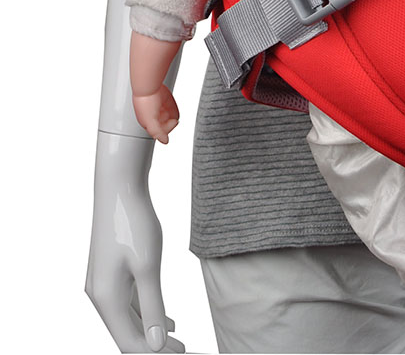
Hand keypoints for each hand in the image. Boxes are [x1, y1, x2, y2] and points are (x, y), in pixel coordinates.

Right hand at [86, 131, 184, 351]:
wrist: (119, 186)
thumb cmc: (133, 223)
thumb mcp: (148, 267)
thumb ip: (152, 306)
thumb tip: (154, 345)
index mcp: (106, 299)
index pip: (130, 342)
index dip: (156, 354)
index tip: (185, 353)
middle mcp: (100, 296)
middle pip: (128, 333)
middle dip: (154, 347)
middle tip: (185, 351)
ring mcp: (103, 283)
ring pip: (129, 318)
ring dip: (152, 331)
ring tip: (178, 342)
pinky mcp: (110, 270)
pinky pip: (129, 302)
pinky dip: (147, 313)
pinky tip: (167, 319)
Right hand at [132, 85, 179, 144]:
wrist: (147, 85)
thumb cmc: (144, 101)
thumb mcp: (150, 121)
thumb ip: (157, 133)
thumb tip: (165, 141)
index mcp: (147, 122)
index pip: (159, 131)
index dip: (168, 128)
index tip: (173, 123)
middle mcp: (151, 114)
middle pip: (163, 123)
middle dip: (169, 122)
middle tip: (174, 120)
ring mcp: (157, 106)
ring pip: (167, 115)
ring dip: (172, 116)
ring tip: (175, 114)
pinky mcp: (162, 98)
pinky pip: (169, 105)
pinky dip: (173, 108)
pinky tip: (174, 108)